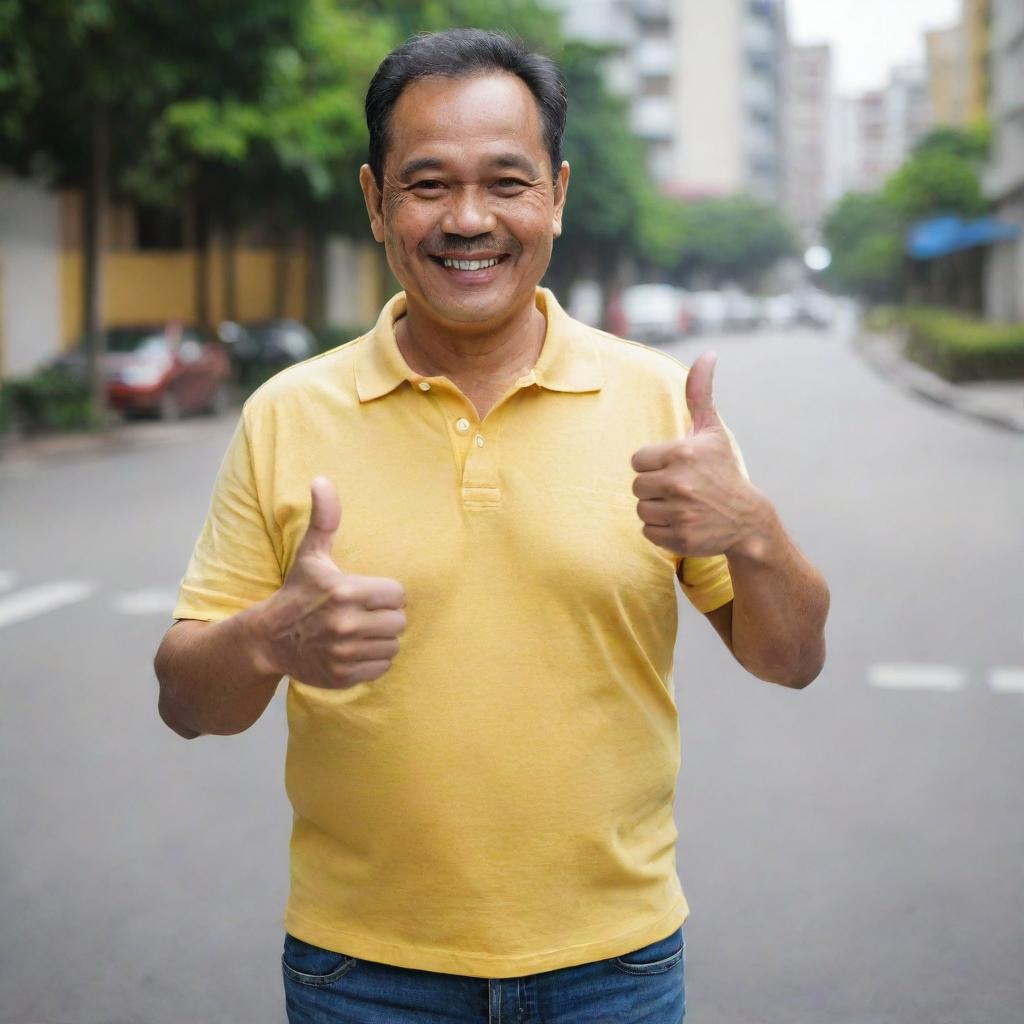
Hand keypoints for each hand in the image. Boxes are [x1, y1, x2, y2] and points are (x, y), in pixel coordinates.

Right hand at [254, 476, 405, 687]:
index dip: (385, 593)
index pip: (397, 594)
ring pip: (392, 646)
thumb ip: (325, 519)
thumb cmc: (297, 593)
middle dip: (385, 616)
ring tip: (358, 630)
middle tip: (363, 613)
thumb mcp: (311, 555)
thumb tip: (321, 480)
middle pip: (398, 621)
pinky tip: (353, 649)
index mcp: (345, 591)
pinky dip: (372, 661)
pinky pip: (381, 668)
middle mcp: (345, 624)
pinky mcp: (343, 676)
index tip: (366, 593)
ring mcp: (344, 653)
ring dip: (380, 639)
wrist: (269, 640)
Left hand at [631, 352, 765, 557]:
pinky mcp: (679, 539)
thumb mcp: (712, 431)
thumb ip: (700, 393)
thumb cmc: (724, 470)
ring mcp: (680, 513)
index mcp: (682, 453)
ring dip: (657, 508)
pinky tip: (683, 522)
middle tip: (680, 488)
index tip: (676, 468)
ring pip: (641, 509)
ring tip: (682, 505)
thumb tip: (708, 353)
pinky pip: (647, 531)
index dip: (654, 464)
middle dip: (655, 487)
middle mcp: (679, 483)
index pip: (637, 460)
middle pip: (637, 486)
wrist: (747, 519)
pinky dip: (661, 530)